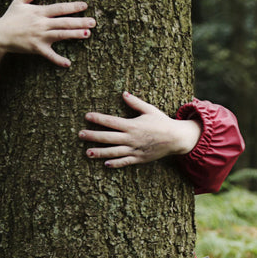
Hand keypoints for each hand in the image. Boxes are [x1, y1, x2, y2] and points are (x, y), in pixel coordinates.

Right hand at [0, 0, 94, 71]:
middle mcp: (42, 23)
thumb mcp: (18, 2)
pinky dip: (58, 59)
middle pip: (64, 22)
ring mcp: (40, 36)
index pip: (59, 8)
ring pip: (61, 35)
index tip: (85, 5)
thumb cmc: (10, 18)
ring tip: (87, 34)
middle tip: (94, 22)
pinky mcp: (36, 48)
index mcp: (39, 11)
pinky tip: (68, 63)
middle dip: (80, 21)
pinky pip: (49, 55)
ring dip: (74, 34)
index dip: (73, 6)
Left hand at [79, 92, 201, 167]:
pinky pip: (125, 162)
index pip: (111, 121)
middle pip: (108, 137)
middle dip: (93, 136)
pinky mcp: (139, 158)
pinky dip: (115, 163)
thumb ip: (135, 103)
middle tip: (80, 134)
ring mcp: (134, 150)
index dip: (98, 118)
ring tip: (87, 153)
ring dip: (100, 152)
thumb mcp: (149, 109)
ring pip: (113, 152)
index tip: (87, 116)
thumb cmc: (162, 122)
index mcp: (132, 125)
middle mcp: (131, 138)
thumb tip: (123, 93)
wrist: (176, 138)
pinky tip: (105, 164)